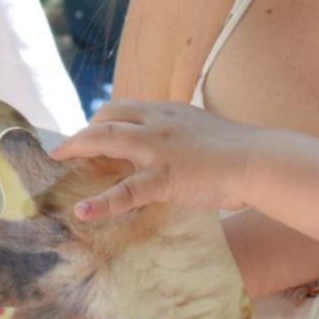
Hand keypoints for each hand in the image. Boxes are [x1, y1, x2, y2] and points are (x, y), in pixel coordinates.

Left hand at [50, 98, 262, 220]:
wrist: (261, 161)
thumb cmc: (240, 152)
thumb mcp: (204, 131)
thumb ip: (182, 135)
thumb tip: (172, 149)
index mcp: (169, 111)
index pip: (125, 107)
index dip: (104, 118)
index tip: (90, 129)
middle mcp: (159, 122)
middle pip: (108, 117)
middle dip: (83, 130)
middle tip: (66, 148)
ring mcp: (159, 148)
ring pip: (107, 140)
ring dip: (78, 147)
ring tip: (57, 160)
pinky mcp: (164, 177)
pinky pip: (126, 191)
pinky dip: (101, 202)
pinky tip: (83, 212)